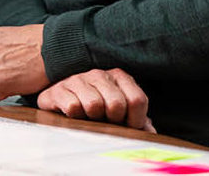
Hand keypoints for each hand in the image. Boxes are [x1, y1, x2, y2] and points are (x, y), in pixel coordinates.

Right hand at [37, 68, 155, 131]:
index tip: (127, 124)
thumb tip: (150, 133)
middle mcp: (99, 74)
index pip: (137, 100)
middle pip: (116, 104)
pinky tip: (74, 114)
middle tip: (105, 120)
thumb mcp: (121, 113)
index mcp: (119, 77)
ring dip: (92, 118)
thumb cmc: (97, 110)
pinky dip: (75, 117)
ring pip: (94, 105)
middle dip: (113, 119)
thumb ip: (139, 122)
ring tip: (89, 116)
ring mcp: (77, 79)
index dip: (135, 119)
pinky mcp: (58, 89)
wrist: (61, 102)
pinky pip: (73, 107)